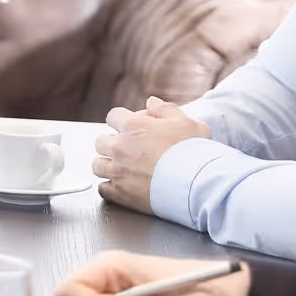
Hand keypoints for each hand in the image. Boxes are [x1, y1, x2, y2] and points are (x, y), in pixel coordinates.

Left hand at [92, 97, 209, 210]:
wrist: (199, 184)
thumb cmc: (194, 152)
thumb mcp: (187, 123)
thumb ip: (166, 110)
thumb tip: (151, 102)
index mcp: (132, 127)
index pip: (113, 116)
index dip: (121, 121)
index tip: (129, 128)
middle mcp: (119, 147)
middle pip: (100, 142)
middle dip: (111, 144)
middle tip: (127, 151)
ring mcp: (117, 171)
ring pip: (97, 165)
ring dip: (107, 166)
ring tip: (122, 169)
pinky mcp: (120, 193)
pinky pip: (102, 189)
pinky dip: (110, 188)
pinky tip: (123, 187)